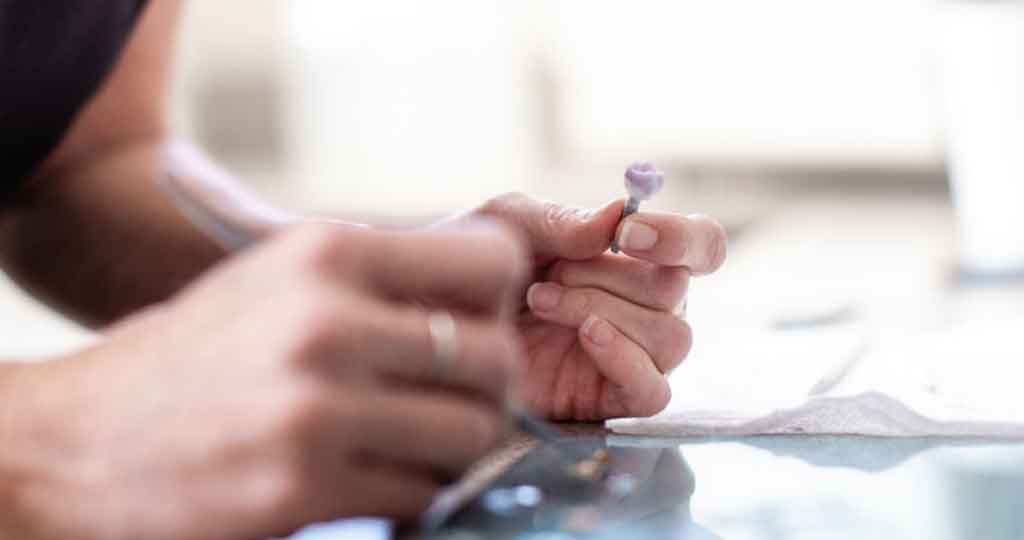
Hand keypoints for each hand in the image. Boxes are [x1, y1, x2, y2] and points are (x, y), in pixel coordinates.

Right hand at [3, 223, 527, 539]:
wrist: (74, 444)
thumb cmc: (194, 358)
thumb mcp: (278, 281)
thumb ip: (379, 280)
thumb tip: (494, 295)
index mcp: (327, 252)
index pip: (492, 259)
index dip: (501, 300)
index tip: (476, 327)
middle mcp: (325, 319)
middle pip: (496, 357)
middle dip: (488, 389)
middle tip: (453, 402)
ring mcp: (315, 407)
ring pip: (473, 433)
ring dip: (456, 448)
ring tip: (412, 444)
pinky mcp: (301, 487)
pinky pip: (421, 495)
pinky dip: (412, 495)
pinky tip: (370, 480)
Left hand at [473, 193, 726, 420]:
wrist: (431, 327)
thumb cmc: (473, 266)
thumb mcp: (508, 222)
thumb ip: (562, 218)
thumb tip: (619, 216)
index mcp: (634, 259)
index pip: (702, 246)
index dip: (681, 238)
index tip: (628, 234)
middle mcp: (643, 307)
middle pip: (677, 290)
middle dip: (609, 274)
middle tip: (550, 274)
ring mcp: (630, 355)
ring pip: (672, 337)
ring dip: (604, 310)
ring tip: (541, 301)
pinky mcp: (608, 400)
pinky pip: (653, 392)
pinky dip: (626, 360)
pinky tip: (584, 336)